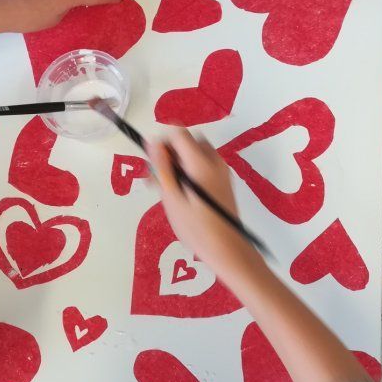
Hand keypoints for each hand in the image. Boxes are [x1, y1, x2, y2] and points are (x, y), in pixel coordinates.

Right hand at [148, 128, 261, 277]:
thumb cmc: (196, 228)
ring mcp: (222, 171)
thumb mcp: (172, 199)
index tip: (155, 166)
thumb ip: (162, 168)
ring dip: (180, 164)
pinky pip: (205, 165)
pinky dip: (192, 172)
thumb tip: (154, 142)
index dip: (163, 144)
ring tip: (170, 190)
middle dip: (171, 154)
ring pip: (196, 153)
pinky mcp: (224, 181)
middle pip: (188, 141)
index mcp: (201, 163)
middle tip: (161, 180)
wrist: (227, 249)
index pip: (178, 133)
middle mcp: (214, 161)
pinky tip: (185, 196)